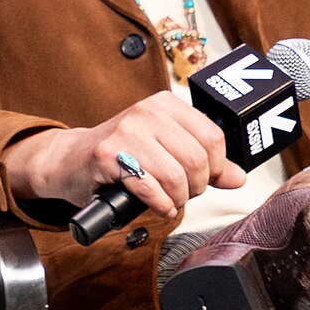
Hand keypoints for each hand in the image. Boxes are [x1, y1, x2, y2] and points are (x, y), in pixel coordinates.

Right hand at [6, 94, 241, 223]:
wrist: (71, 161)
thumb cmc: (120, 157)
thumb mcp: (166, 151)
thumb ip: (204, 162)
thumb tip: (238, 176)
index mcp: (165, 104)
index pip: (213, 137)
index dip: (215, 167)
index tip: (203, 177)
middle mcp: (146, 112)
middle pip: (197, 160)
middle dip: (195, 187)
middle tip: (182, 193)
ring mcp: (126, 131)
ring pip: (176, 176)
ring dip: (177, 199)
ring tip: (168, 200)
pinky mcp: (107, 155)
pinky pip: (151, 188)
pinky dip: (159, 205)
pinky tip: (156, 205)